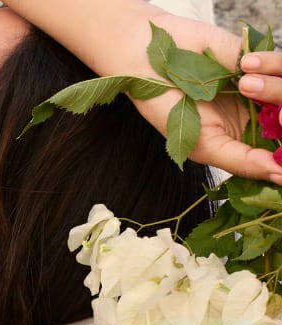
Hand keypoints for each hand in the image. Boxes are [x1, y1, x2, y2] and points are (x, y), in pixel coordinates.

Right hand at [131, 13, 281, 182]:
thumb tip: (279, 174)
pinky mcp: (263, 56)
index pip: (280, 149)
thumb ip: (242, 162)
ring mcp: (264, 85)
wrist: (150, 65)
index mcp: (247, 140)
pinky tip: (244, 68)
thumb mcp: (204, 146)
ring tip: (245, 85)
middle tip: (276, 116)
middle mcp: (259, 113)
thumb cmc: (167, 108)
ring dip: (277, 90)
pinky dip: (272, 66)